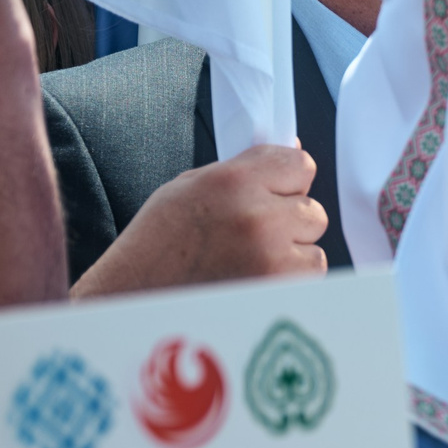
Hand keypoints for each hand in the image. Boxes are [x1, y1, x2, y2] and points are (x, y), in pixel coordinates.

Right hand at [73, 147, 328, 296]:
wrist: (133, 298)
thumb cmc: (159, 243)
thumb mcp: (191, 187)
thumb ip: (246, 170)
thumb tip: (294, 150)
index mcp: (233, 182)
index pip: (300, 165)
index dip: (289, 179)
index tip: (276, 191)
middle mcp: (258, 216)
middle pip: (312, 209)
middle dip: (289, 220)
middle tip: (251, 235)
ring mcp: (273, 256)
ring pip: (314, 245)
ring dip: (291, 252)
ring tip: (248, 260)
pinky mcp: (280, 289)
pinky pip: (309, 275)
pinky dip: (290, 278)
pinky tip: (253, 279)